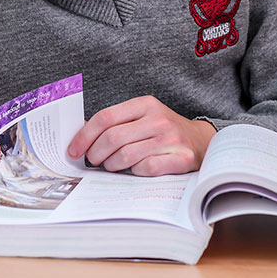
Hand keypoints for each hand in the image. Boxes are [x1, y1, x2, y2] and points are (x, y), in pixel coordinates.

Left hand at [67, 95, 216, 175]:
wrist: (202, 140)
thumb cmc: (163, 130)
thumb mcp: (141, 117)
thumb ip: (115, 123)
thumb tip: (80, 137)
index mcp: (145, 104)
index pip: (105, 118)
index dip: (84, 136)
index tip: (74, 150)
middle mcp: (158, 118)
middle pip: (112, 138)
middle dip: (96, 154)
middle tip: (93, 161)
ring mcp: (171, 138)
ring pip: (126, 156)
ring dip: (112, 166)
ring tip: (112, 166)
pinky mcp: (182, 158)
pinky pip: (147, 169)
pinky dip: (135, 173)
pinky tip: (135, 170)